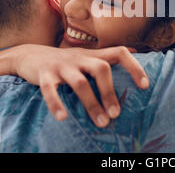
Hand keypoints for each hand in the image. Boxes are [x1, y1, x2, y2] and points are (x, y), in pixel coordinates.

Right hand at [10, 45, 148, 126]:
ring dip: (91, 104)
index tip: (145, 86)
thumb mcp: (87, 56)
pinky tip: (63, 118)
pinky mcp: (44, 75)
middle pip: (101, 68)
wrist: (30, 54)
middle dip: (110, 92)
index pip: (119, 52)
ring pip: (79, 83)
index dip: (134, 66)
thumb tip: (135, 51)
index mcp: (92, 55)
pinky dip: (56, 104)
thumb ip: (107, 56)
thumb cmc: (66, 62)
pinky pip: (50, 90)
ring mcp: (62, 66)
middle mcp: (79, 58)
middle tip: (116, 115)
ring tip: (100, 123)